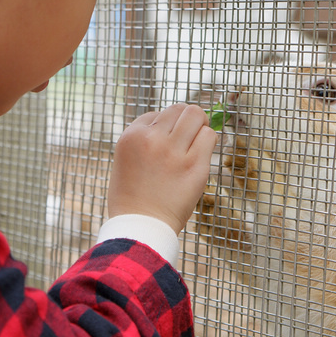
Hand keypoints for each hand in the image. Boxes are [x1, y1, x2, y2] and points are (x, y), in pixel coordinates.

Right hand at [108, 103, 216, 234]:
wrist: (141, 227)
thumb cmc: (132, 199)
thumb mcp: (125, 160)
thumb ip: (144, 140)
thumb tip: (170, 123)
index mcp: (131, 136)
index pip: (156, 114)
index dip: (164, 127)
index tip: (164, 144)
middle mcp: (153, 139)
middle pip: (179, 109)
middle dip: (185, 120)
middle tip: (186, 137)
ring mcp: (175, 152)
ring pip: (197, 116)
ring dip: (199, 127)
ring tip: (194, 144)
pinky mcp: (195, 166)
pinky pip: (210, 136)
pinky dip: (208, 142)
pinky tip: (200, 155)